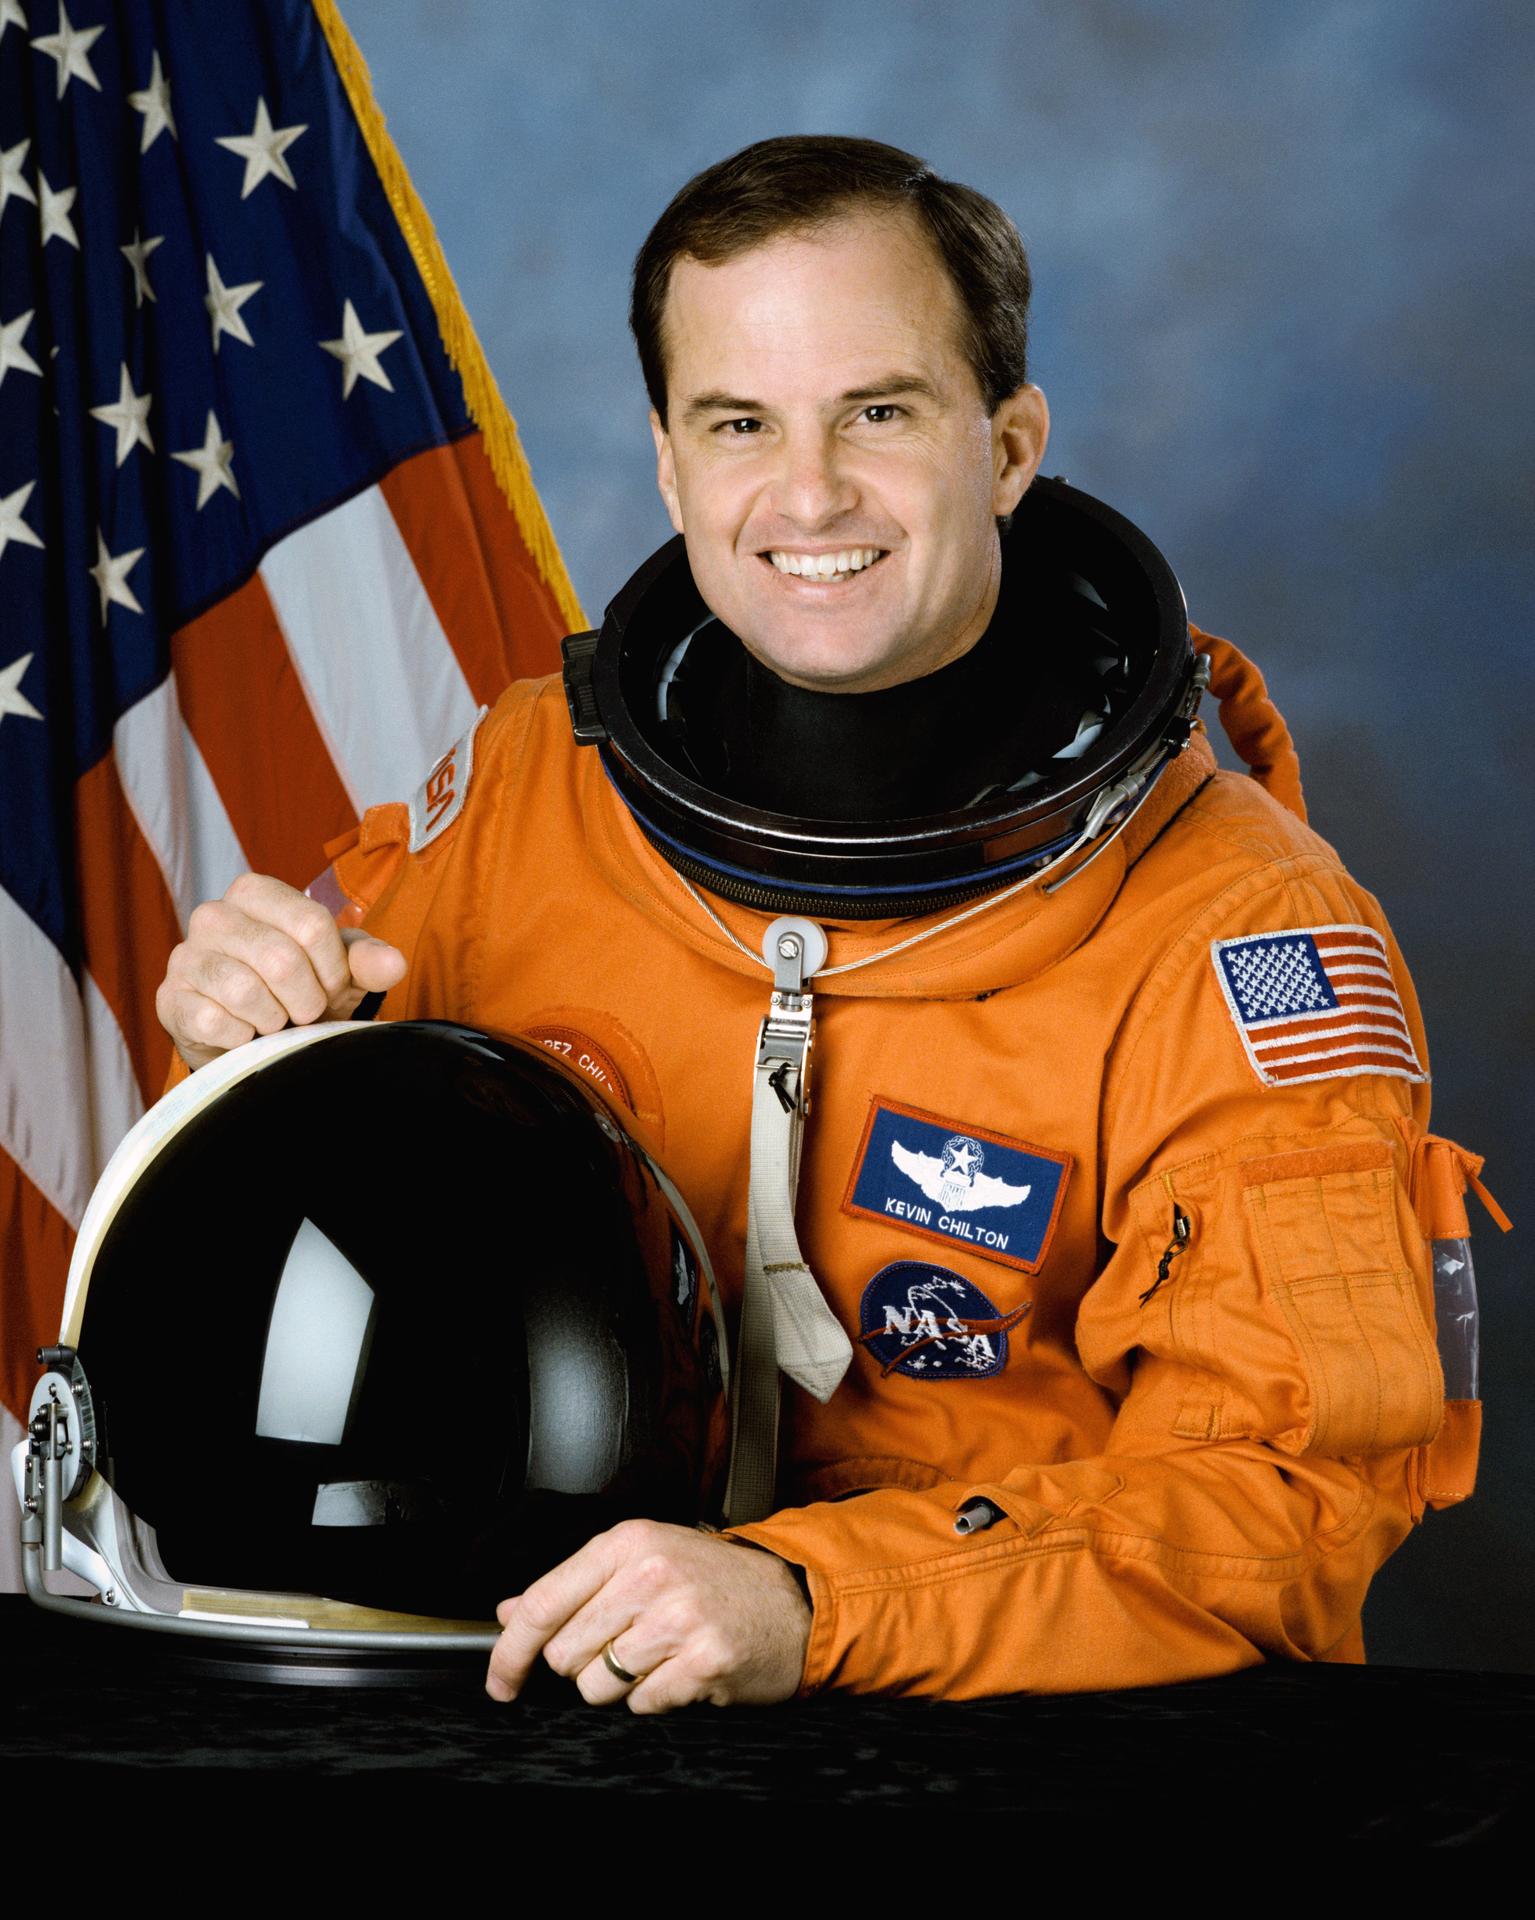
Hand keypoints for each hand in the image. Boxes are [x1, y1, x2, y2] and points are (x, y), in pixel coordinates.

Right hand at [156, 872, 406, 1068]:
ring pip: (245, 991)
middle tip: (304, 1012)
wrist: (252, 1034)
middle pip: (281, 959)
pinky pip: (216, 1021)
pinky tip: (244, 1032)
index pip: (312, 925)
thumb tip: (394, 964)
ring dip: (274, 1019)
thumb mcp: (339, 970)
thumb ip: (367, 961)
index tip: (330, 987)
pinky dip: (243, 1037)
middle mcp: (214, 915)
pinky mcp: (170, 999)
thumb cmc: (299, 988)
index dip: (332, 969)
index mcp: (255, 892)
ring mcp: (186, 956)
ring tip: (274, 1020)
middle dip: (306, 1000)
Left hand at [485, 1519, 810, 1713]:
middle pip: (564, 1653)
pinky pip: (641, 1705)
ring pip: (596, 1686)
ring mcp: (678, 1619)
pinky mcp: (703, 1661)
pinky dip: (655, 1698)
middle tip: (624, 1645)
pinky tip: (681, 1670)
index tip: (500, 1681)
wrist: (794, 1599)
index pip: (542, 1602)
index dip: (509, 1651)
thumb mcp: (642, 1560)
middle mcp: (649, 1575)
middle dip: (582, 1664)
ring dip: (619, 1685)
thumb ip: (573, 1586)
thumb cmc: (715, 1579)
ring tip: (658, 1656)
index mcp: (627, 1543)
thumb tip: (508, 1612)